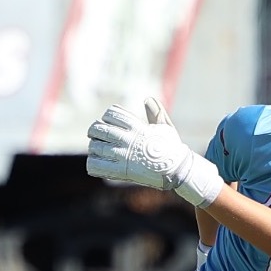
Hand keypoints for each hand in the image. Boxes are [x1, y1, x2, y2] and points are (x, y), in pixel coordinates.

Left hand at [86, 99, 223, 206]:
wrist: (177, 170)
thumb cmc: (173, 149)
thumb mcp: (165, 128)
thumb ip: (155, 113)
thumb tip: (147, 99)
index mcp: (136, 126)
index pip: (111, 114)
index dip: (106, 117)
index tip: (108, 123)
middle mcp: (128, 139)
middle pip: (98, 128)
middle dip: (94, 131)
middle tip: (96, 136)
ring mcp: (123, 155)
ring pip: (95, 146)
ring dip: (94, 147)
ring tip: (97, 149)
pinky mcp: (120, 171)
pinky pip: (96, 165)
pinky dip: (93, 163)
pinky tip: (98, 163)